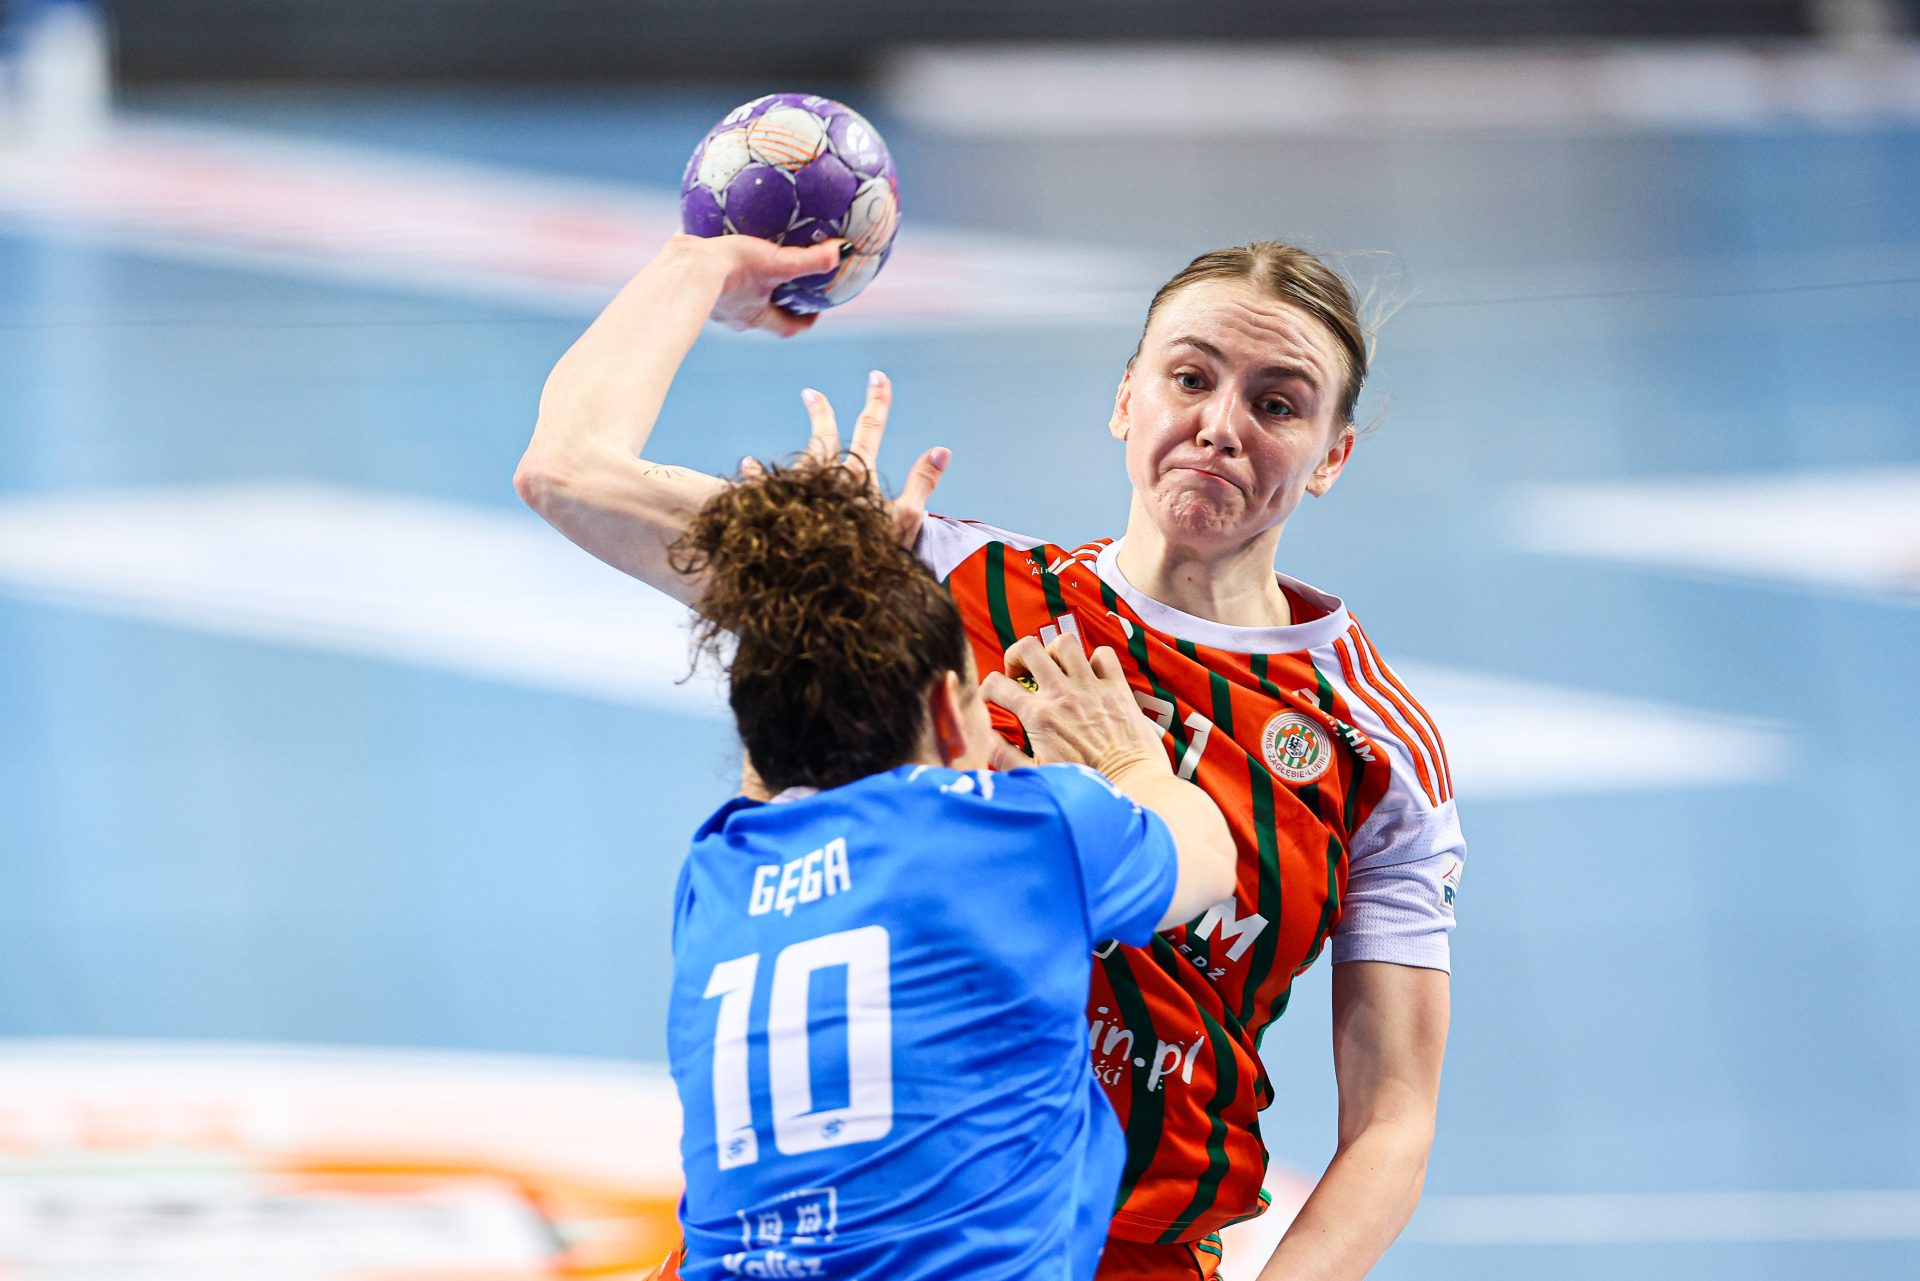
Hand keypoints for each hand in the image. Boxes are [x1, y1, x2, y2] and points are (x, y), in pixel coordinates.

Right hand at [667, 233, 843, 337]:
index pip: (788, 328)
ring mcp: (712, 304)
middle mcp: (735, 316)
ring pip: (735, 298)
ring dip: (745, 286)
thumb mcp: (777, 263)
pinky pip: (710, 279)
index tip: (816, 312)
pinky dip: (718, 268)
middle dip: (774, 301)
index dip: (804, 322)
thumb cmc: (733, 270)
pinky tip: (718, 247)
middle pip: (762, 314)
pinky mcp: (691, 285)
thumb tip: (843, 251)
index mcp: (757, 316)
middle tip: (786, 284)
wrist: (685, 269)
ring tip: (752, 263)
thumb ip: (809, 261)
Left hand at [744, 370, 949, 548]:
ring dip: (785, 449)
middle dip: (821, 413)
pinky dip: (756, 478)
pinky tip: (746, 465)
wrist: (834, 587)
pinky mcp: (783, 515)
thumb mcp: (907, 520)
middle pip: (825, 437)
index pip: (870, 430)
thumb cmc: (876, 554)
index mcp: (859, 476)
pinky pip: (763, 492)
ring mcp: (803, 497)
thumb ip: (923, 482)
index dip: (877, 402)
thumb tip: (942, 449)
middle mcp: (827, 480)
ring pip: (795, 461)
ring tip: (763, 451)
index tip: (877, 377)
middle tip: (810, 394)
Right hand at [981, 635, 1169, 781]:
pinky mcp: (1117, 688)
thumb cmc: (1083, 786)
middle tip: (1019, 673)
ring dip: (1053, 651)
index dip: (987, 689)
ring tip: (1053, 668)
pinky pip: (1103, 655)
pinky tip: (1089, 675)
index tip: (992, 699)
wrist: (1131, 786)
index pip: (997, 685)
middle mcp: (1063, 694)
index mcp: (1038, 716)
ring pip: (1065, 643)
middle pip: (1028, 649)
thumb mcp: (1035, 775)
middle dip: (1016, 656)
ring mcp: (1091, 687)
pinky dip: (1094, 659)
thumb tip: (985, 737)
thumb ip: (1004, 755)